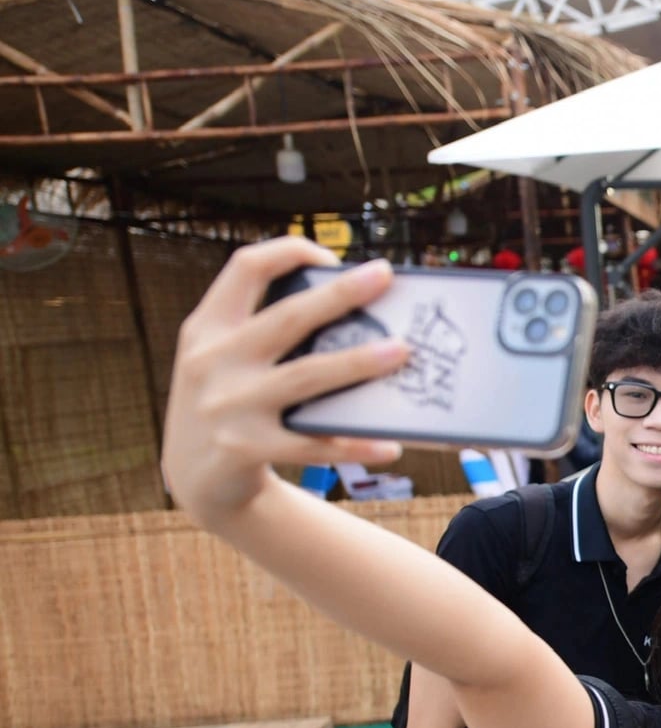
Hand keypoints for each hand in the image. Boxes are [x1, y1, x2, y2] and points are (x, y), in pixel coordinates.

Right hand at [160, 239, 407, 525]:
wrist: (192, 476)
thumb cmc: (228, 403)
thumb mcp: (223, 360)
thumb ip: (264, 335)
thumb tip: (353, 316)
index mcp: (206, 328)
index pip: (245, 268)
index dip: (289, 251)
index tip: (332, 256)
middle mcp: (211, 361)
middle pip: (287, 317)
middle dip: (340, 294)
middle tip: (384, 276)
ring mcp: (227, 407)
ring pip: (306, 376)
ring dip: (357, 362)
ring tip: (401, 352)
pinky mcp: (245, 449)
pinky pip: (312, 445)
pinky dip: (354, 444)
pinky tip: (389, 445)